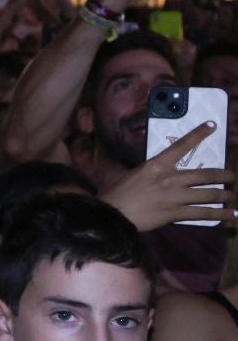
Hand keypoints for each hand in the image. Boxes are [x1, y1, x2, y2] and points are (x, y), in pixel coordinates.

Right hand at [100, 122, 236, 229]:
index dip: (199, 134)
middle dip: (223, 175)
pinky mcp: (176, 213)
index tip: (212, 126)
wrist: (114, 213)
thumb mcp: (136, 174)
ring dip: (224, 195)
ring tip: (231, 196)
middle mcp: (171, 178)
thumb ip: (154, 172)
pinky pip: (203, 213)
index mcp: (158, 165)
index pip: (182, 145)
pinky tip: (230, 215)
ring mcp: (175, 197)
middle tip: (232, 176)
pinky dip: (219, 214)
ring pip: (208, 194)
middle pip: (205, 175)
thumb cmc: (119, 192)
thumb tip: (164, 173)